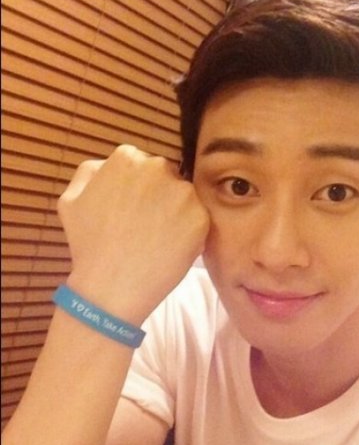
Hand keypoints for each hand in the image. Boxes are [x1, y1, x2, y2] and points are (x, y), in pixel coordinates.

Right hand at [58, 145, 209, 323]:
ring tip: (158, 239)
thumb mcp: (71, 199)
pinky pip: (198, 220)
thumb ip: (91, 172)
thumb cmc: (88, 245)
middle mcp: (157, 167)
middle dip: (159, 196)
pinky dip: (189, 233)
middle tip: (146, 226)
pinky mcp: (200, 218)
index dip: (139, 190)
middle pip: (166, 177)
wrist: (110, 286)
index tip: (133, 210)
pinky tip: (170, 248)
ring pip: (184, 198)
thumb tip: (110, 165)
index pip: (142, 165)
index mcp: (127, 159)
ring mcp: (182, 193)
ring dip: (176, 213)